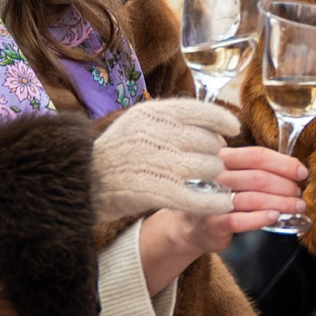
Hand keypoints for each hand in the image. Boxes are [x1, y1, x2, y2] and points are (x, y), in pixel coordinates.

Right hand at [92, 98, 238, 219]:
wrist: (83, 180)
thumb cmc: (115, 152)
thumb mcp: (137, 122)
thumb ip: (170, 120)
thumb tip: (212, 127)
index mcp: (153, 113)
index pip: (200, 111)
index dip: (221, 121)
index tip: (232, 130)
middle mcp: (157, 134)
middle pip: (208, 142)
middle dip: (213, 155)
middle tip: (207, 164)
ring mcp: (157, 162)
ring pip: (208, 167)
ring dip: (213, 177)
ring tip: (206, 181)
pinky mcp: (157, 191)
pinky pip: (198, 197)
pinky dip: (214, 201)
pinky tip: (223, 203)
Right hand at [136, 145, 305, 291]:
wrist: (189, 226)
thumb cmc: (218, 197)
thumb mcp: (232, 175)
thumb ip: (254, 168)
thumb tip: (292, 168)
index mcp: (223, 159)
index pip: (257, 156)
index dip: (283, 163)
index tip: (301, 172)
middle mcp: (216, 176)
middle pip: (258, 177)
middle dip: (285, 186)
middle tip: (299, 194)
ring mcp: (211, 200)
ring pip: (252, 198)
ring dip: (280, 203)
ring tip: (296, 207)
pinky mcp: (211, 223)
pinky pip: (238, 220)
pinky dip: (259, 219)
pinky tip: (275, 217)